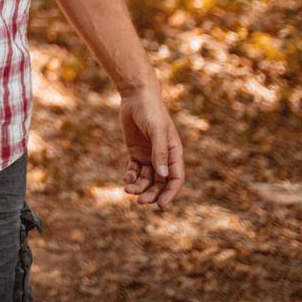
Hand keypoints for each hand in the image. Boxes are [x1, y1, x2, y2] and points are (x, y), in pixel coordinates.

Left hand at [120, 85, 184, 208]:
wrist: (136, 97)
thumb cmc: (150, 111)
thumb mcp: (156, 130)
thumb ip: (159, 152)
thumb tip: (163, 175)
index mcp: (174, 152)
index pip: (175, 178)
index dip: (170, 193)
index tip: (161, 205)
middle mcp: (163, 157)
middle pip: (160, 182)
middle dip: (151, 193)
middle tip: (140, 202)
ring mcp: (149, 155)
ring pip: (146, 179)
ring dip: (139, 187)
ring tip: (128, 190)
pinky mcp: (135, 152)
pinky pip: (135, 170)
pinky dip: (131, 177)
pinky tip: (126, 179)